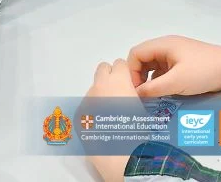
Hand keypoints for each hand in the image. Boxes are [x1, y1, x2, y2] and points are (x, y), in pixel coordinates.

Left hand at [86, 60, 140, 181]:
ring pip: (94, 89)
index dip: (125, 74)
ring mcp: (87, 99)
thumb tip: (126, 92)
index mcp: (118, 80)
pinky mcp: (78, 115)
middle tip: (117, 94)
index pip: (119, 64)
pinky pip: (86, 106)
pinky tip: (100, 125)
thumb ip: (132, 92)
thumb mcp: (142, 106)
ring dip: (100, 96)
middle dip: (110, 77)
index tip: (128, 84)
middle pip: (103, 69)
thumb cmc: (137, 131)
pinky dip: (92, 111)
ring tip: (109, 116)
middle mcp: (100, 85)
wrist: (121, 157)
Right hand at [127, 36, 220, 97]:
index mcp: (164, 45)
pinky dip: (160, 81)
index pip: (136, 53)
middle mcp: (167, 46)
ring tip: (150, 97)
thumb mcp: (176, 82)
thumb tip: (135, 95)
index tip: (134, 90)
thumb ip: (153, 88)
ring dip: (149, 80)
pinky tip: (164, 93)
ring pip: (153, 65)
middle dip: (139, 76)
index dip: (131, 71)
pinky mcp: (183, 62)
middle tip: (140, 96)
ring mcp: (176, 54)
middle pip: (143, 58)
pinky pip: (164, 70)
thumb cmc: (203, 72)